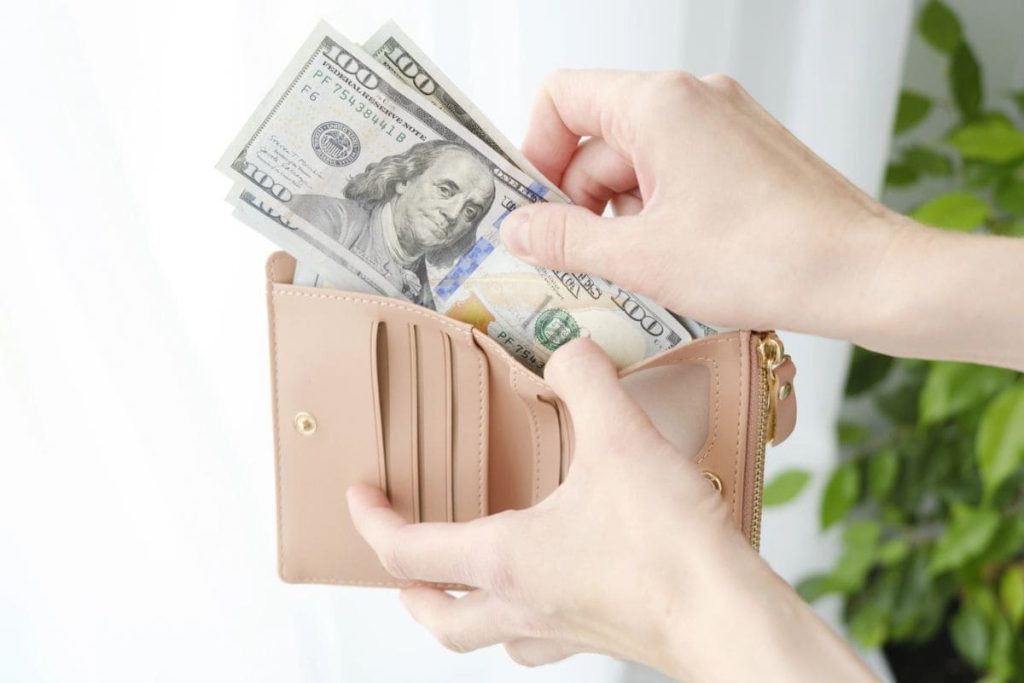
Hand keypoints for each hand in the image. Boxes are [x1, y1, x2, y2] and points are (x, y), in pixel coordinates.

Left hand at [347, 339, 877, 680]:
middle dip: (411, 592)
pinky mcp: (605, 638)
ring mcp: (563, 630)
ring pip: (489, 639)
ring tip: (469, 583)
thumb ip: (587, 381)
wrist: (728, 617)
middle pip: (439, 619)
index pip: (409, 549)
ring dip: (466, 613)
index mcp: (506, 558)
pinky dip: (532, 623)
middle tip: (402, 564)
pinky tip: (556, 592)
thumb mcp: (621, 439)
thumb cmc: (669, 548)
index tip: (361, 496)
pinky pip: (547, 642)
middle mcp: (524, 604)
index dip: (373, 520)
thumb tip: (571, 353)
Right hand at [499, 69, 1023, 370]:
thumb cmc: (766, 257)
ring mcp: (725, 122)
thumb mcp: (640, 256)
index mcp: (660, 103)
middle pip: (599, 134)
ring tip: (636, 269)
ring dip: (620, 212)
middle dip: (579, 197)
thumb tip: (517, 229)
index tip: (535, 208)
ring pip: (639, 159)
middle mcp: (694, 97)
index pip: (563, 97)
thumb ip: (564, 239)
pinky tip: (671, 261)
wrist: (863, 273)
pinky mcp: (746, 153)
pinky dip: (659, 212)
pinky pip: (678, 171)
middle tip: (577, 258)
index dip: (536, 152)